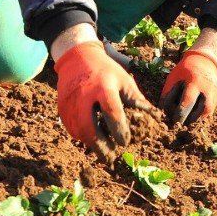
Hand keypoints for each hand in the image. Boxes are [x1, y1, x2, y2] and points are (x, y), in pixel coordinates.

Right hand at [54, 40, 152, 159]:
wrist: (78, 58)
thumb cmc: (106, 70)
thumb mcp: (125, 80)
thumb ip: (137, 101)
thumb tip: (154, 119)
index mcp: (104, 87)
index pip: (112, 112)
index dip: (120, 131)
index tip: (125, 142)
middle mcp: (85, 95)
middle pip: (89, 128)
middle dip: (100, 146)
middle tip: (111, 157)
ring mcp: (70, 102)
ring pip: (78, 131)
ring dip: (91, 144)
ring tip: (103, 150)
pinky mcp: (62, 107)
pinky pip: (71, 128)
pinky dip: (82, 137)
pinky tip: (91, 138)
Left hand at [159, 49, 216, 124]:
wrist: (203, 60)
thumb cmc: (185, 69)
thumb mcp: (173, 78)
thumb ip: (167, 94)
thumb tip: (162, 112)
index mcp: (195, 82)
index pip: (188, 102)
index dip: (180, 114)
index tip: (174, 121)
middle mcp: (208, 87)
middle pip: (201, 110)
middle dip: (190, 120)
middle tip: (181, 123)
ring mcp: (216, 92)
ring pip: (208, 113)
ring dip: (197, 119)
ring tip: (187, 119)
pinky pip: (212, 109)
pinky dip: (202, 113)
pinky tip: (194, 113)